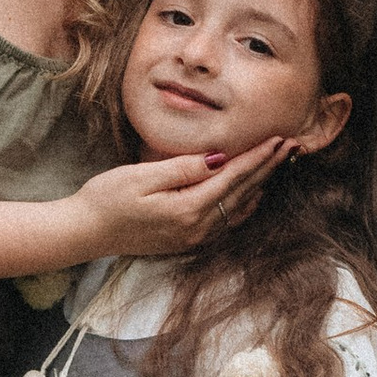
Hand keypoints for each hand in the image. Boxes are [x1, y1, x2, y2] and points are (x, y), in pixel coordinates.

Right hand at [66, 141, 287, 260]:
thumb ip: (184, 169)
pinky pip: (226, 220)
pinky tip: (252, 193)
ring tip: (279, 163)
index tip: (279, 138)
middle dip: (268, 168)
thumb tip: (219, 158)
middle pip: (243, 193)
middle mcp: (197, 227)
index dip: (258, 157)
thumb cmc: (107, 199)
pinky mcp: (187, 238)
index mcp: (188, 209)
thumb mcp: (142, 177)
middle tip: (291, 145)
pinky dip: (244, 203)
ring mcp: (194, 237)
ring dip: (260, 184)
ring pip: (238, 207)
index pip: (234, 177)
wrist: (85, 232)